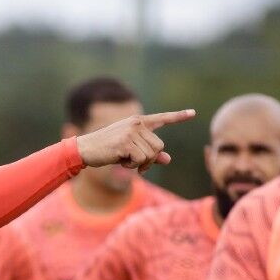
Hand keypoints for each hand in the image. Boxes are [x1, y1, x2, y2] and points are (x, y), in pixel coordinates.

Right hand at [76, 110, 195, 171]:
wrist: (85, 149)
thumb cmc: (107, 149)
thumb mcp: (130, 150)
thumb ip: (149, 153)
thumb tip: (167, 159)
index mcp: (138, 121)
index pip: (162, 118)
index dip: (178, 117)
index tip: (193, 113)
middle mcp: (136, 123)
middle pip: (159, 146)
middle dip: (149, 159)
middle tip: (135, 164)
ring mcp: (131, 132)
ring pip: (151, 154)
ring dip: (140, 163)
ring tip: (125, 160)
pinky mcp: (125, 142)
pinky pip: (141, 159)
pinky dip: (132, 165)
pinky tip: (121, 161)